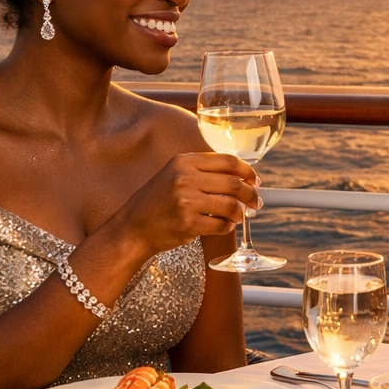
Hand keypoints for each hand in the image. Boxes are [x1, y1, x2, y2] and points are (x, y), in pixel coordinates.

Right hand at [112, 152, 259, 254]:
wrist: (133, 227)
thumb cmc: (157, 202)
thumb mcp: (175, 175)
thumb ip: (204, 172)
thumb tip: (243, 178)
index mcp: (184, 161)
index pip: (228, 161)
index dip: (248, 171)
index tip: (255, 181)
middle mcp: (185, 178)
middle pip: (234, 183)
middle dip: (251, 195)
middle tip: (256, 203)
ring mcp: (186, 201)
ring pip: (231, 206)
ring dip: (240, 213)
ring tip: (239, 216)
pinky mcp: (188, 223)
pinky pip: (221, 225)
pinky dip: (227, 227)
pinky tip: (223, 226)